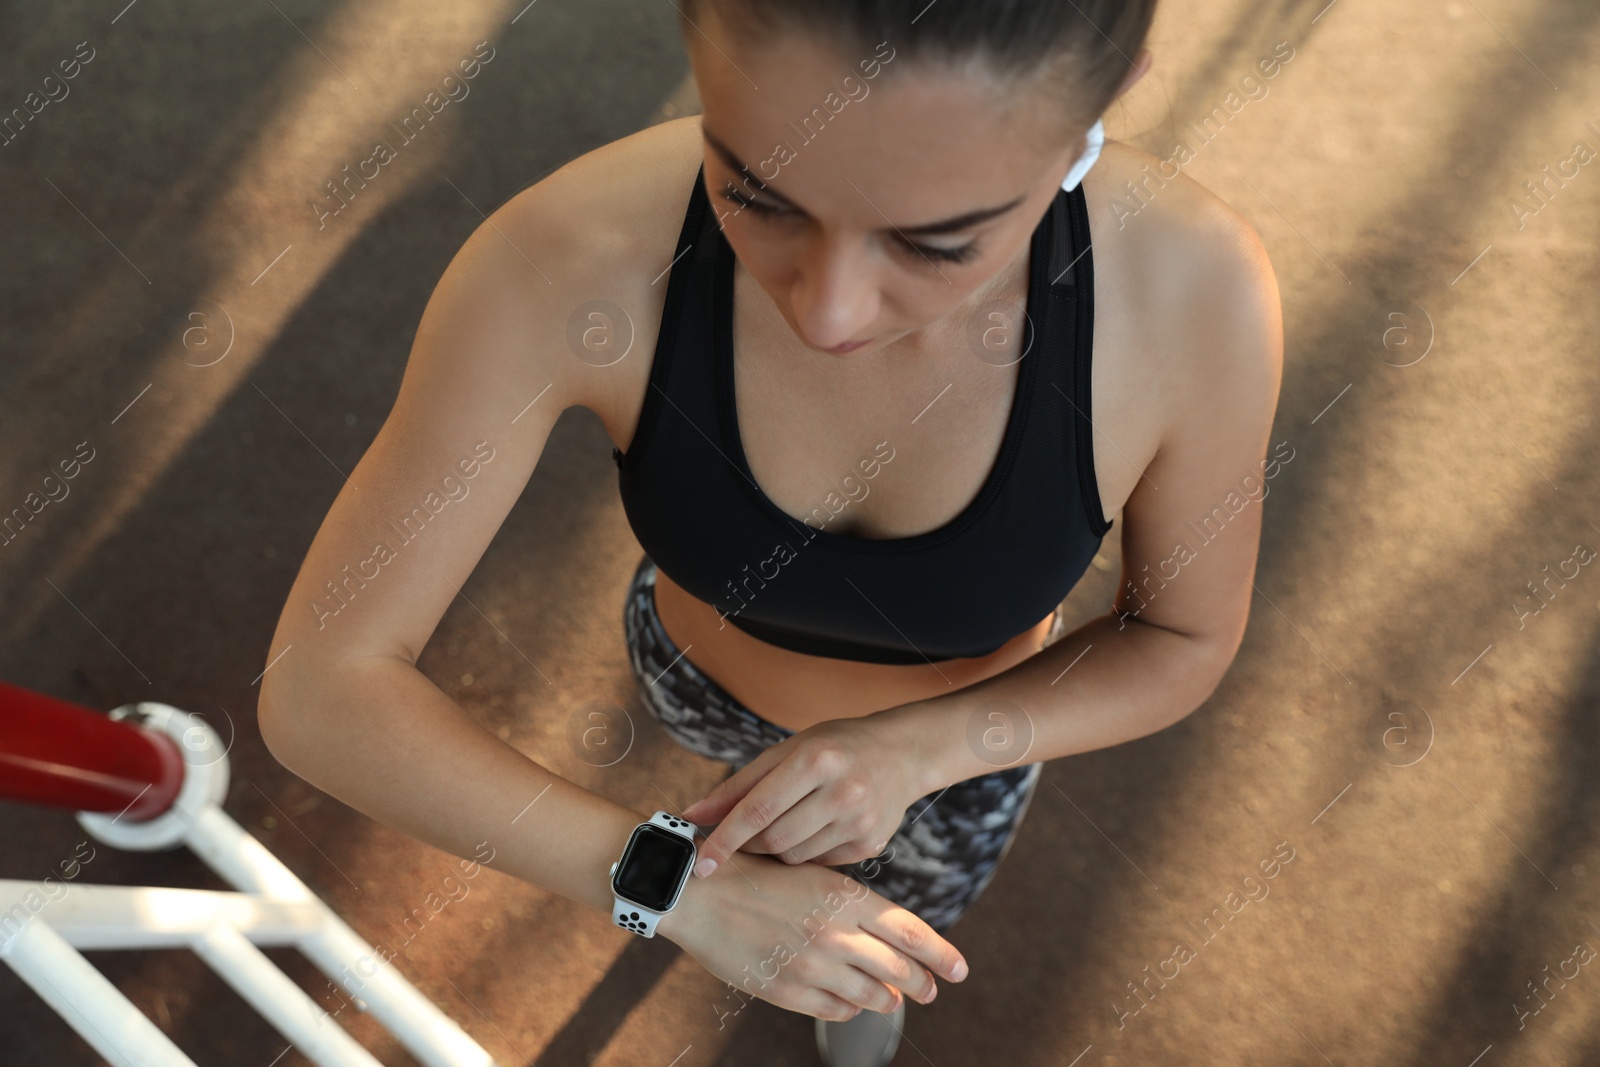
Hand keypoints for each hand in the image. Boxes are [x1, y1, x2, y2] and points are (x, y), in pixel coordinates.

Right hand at [657, 848, 967, 1022]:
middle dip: (920, 983)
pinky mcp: (786, 989)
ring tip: (891, 999)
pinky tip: (849, 1002)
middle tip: (931, 991)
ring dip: (885, 998)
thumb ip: (851, 903)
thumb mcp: (812, 874)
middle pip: (897, 968)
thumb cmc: (756, 873)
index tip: (959, 969)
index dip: (940, 954)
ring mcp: (811, 965)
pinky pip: (833, 1009)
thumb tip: (887, 931)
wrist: (698, 891)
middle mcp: (835, 933)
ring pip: (869, 994)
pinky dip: (847, 1008)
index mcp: (844, 896)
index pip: (910, 931)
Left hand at [681, 709, 932, 875]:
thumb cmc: (835, 747)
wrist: (902, 753)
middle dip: (750, 842)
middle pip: (773, 839)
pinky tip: (817, 827)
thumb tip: (693, 816)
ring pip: (794, 856)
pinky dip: (806, 851)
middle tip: (745, 833)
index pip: (757, 811)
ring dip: (778, 847)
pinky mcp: (871, 845)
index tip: (699, 864)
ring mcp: (859, 821)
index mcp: (815, 759)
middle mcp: (842, 791)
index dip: (724, 840)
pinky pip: (818, 863)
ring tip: (789, 820)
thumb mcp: (787, 751)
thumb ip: (740, 786)